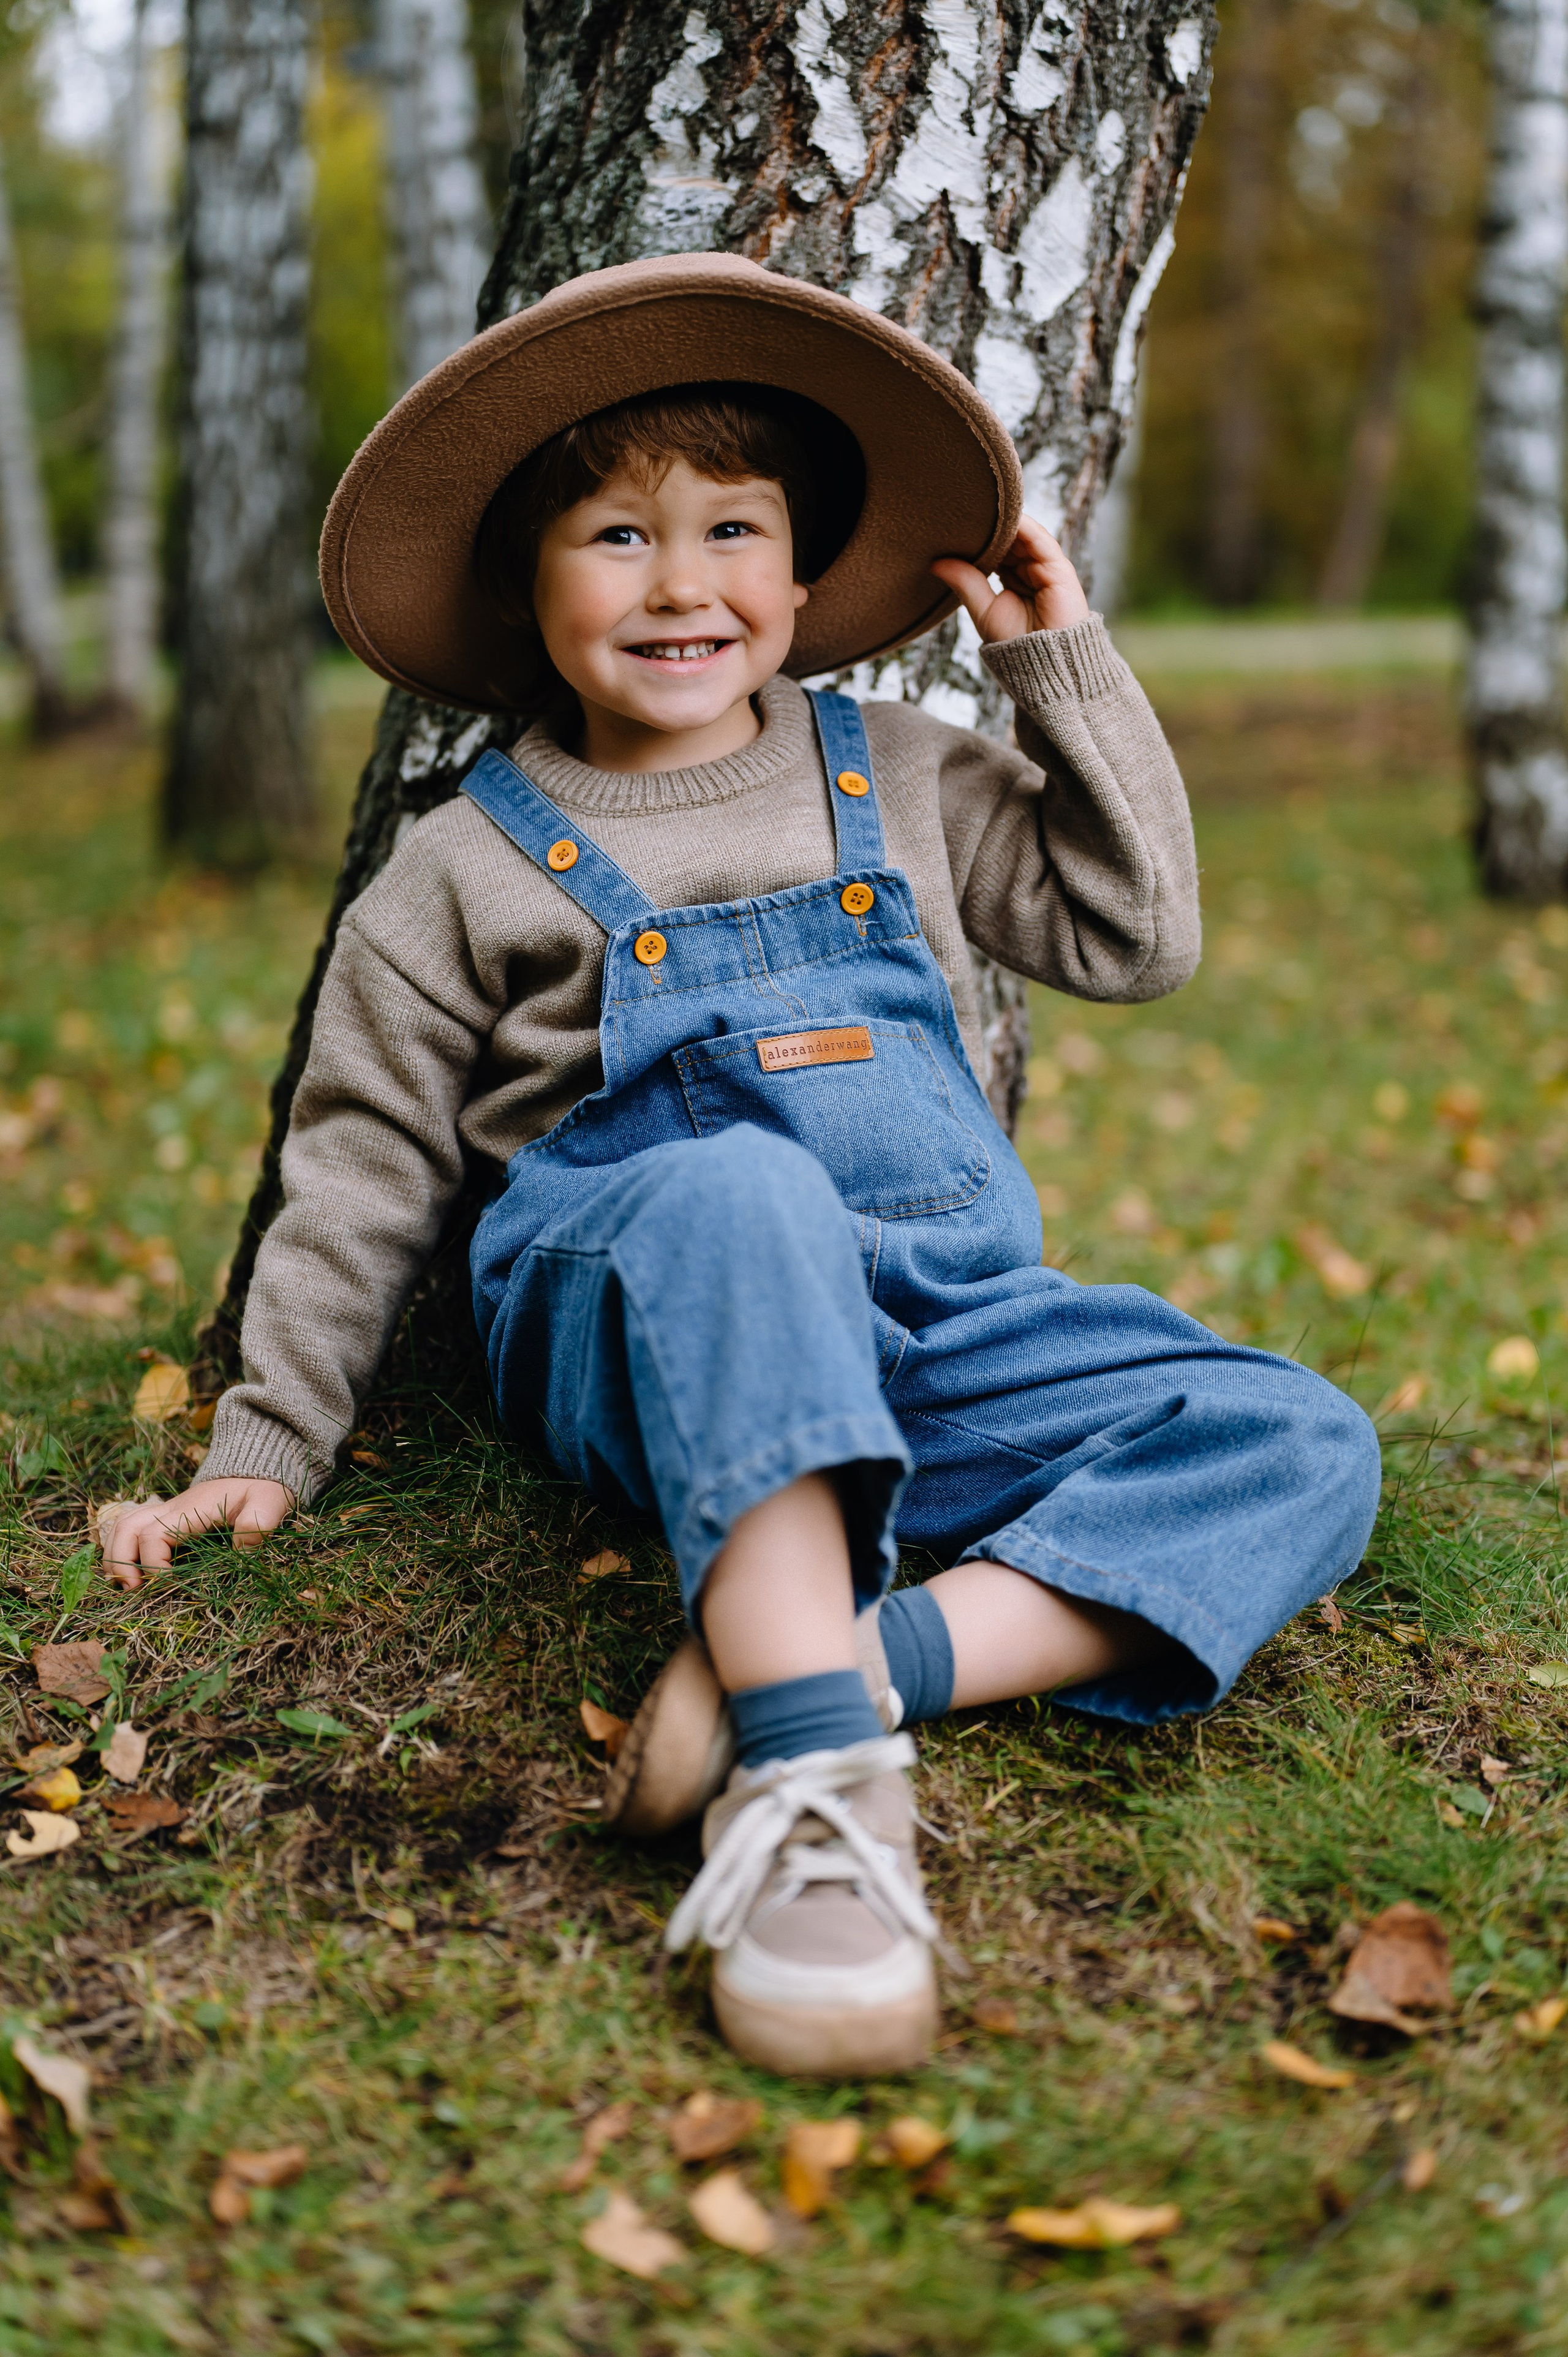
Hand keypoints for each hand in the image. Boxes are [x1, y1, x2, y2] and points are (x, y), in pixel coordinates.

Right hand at [98, 1478, 295, 1590]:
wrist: (257, 1470)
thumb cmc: (262, 1490)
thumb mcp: (269, 1504)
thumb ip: (257, 1525)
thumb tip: (240, 1553)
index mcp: (191, 1509)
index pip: (154, 1536)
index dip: (154, 1564)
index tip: (168, 1585)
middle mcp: (171, 1509)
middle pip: (126, 1527)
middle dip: (121, 1561)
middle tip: (131, 1591)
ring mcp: (166, 1513)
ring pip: (123, 1527)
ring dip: (117, 1556)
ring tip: (125, 1587)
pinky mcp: (167, 1520)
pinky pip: (133, 1530)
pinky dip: (124, 1550)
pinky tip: (132, 1574)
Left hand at [931, 514, 1089, 642]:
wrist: (1047, 668)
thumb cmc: (1017, 646)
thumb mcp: (984, 610)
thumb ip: (965, 583)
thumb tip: (935, 563)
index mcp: (1014, 578)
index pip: (997, 548)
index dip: (979, 536)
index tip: (955, 523)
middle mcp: (1031, 569)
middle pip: (1010, 538)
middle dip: (989, 525)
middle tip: (961, 510)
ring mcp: (1046, 567)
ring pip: (1024, 535)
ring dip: (1003, 522)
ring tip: (977, 509)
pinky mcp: (1059, 569)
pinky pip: (1039, 540)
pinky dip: (1023, 526)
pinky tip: (1002, 517)